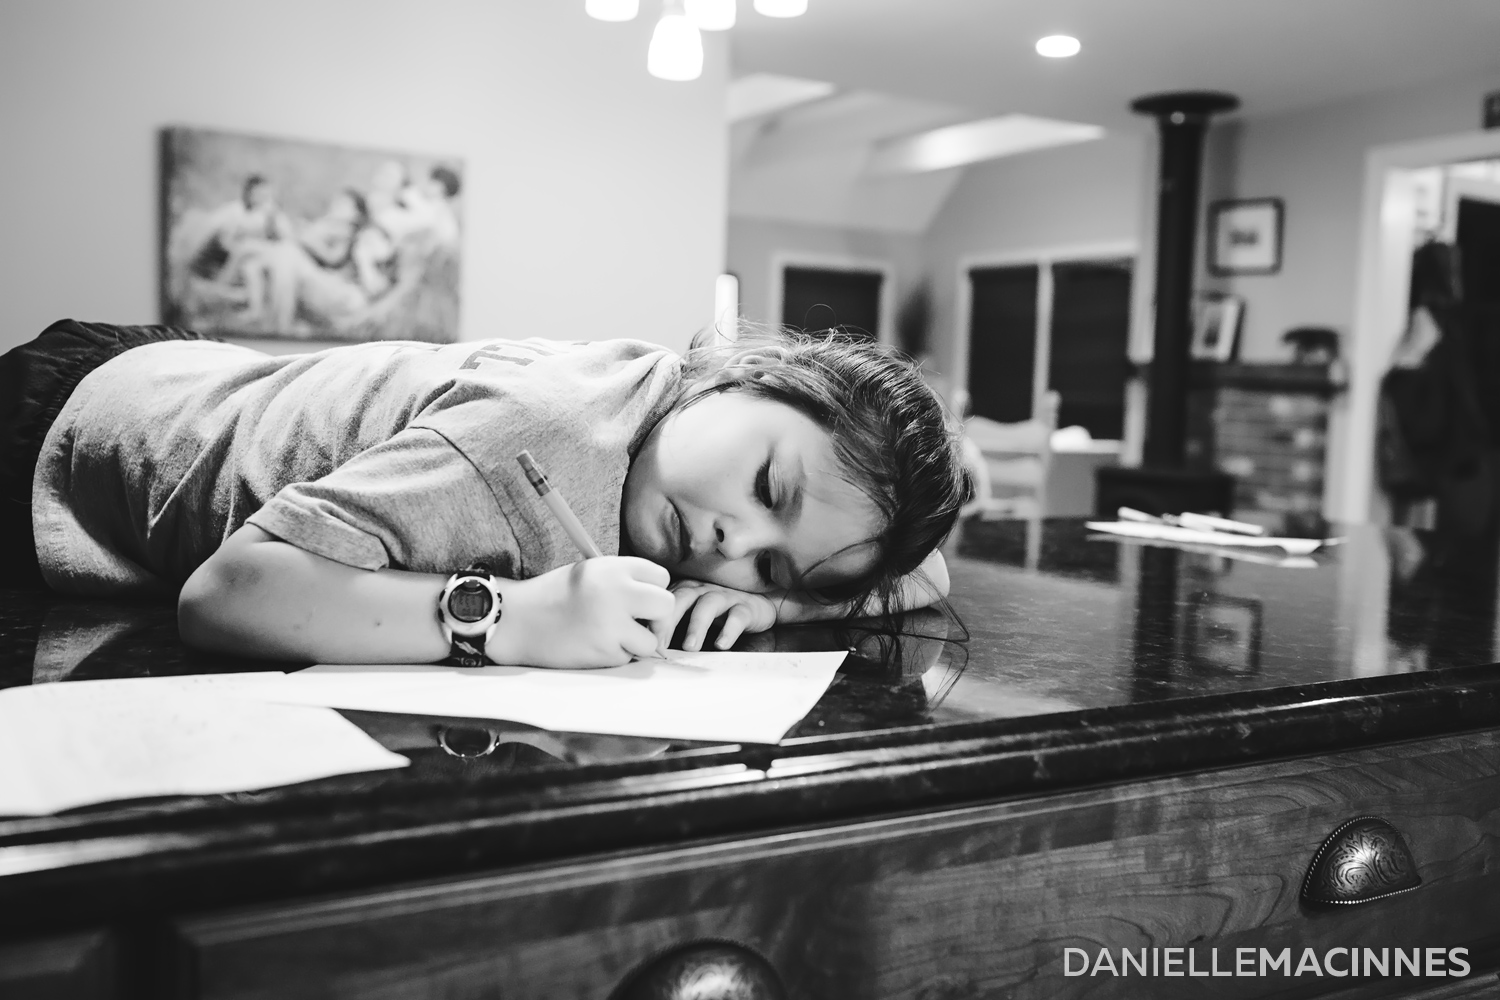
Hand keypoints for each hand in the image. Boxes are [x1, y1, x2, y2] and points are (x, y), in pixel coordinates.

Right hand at [489, 557, 672, 667]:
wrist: (517, 620)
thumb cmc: (554, 595)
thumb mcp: (590, 572)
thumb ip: (624, 581)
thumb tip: (661, 603)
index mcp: (613, 568)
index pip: (661, 577)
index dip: (652, 589)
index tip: (637, 597)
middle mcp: (617, 593)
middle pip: (667, 606)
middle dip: (657, 617)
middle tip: (639, 622)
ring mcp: (612, 625)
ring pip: (651, 641)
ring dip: (636, 642)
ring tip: (610, 634)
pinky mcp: (604, 653)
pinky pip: (627, 658)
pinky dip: (615, 655)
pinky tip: (592, 644)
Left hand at [656, 580, 777, 651]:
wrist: (758, 606)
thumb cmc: (717, 616)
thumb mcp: (691, 618)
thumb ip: (671, 629)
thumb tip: (644, 650)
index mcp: (685, 591)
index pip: (663, 601)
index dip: (651, 619)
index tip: (643, 642)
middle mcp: (702, 591)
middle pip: (681, 598)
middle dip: (668, 620)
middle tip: (659, 644)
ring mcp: (725, 598)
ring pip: (707, 606)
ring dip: (697, 626)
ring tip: (689, 647)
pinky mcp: (746, 608)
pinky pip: (737, 617)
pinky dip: (729, 630)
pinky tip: (721, 645)